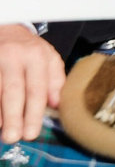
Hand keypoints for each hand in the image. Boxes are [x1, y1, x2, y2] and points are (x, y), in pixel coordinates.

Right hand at [0, 23, 62, 144]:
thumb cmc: (28, 49)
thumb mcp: (48, 57)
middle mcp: (13, 56)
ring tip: (1, 131)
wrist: (4, 28)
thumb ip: (55, 80)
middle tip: (13, 138)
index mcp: (36, 56)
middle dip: (13, 117)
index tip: (31, 134)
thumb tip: (57, 104)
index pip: (36, 88)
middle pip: (12, 91)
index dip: (33, 113)